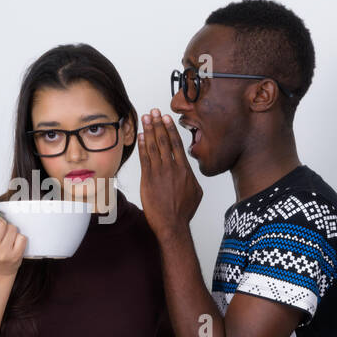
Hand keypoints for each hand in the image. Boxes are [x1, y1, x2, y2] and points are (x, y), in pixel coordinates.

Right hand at [0, 197, 25, 277]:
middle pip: (1, 223)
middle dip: (3, 223)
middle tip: (1, 231)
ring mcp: (3, 253)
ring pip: (13, 229)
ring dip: (12, 230)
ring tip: (7, 238)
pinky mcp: (15, 256)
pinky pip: (22, 238)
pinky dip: (20, 238)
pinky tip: (14, 243)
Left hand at [138, 109, 201, 239]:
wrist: (172, 223)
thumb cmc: (184, 211)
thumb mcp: (196, 192)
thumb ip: (191, 178)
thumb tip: (188, 171)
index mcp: (185, 170)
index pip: (176, 145)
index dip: (170, 130)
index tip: (166, 119)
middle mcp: (172, 168)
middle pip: (164, 141)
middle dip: (158, 124)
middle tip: (154, 112)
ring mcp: (159, 173)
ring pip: (153, 147)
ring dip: (149, 131)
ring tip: (146, 119)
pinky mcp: (148, 179)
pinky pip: (144, 158)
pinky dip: (141, 146)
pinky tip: (139, 136)